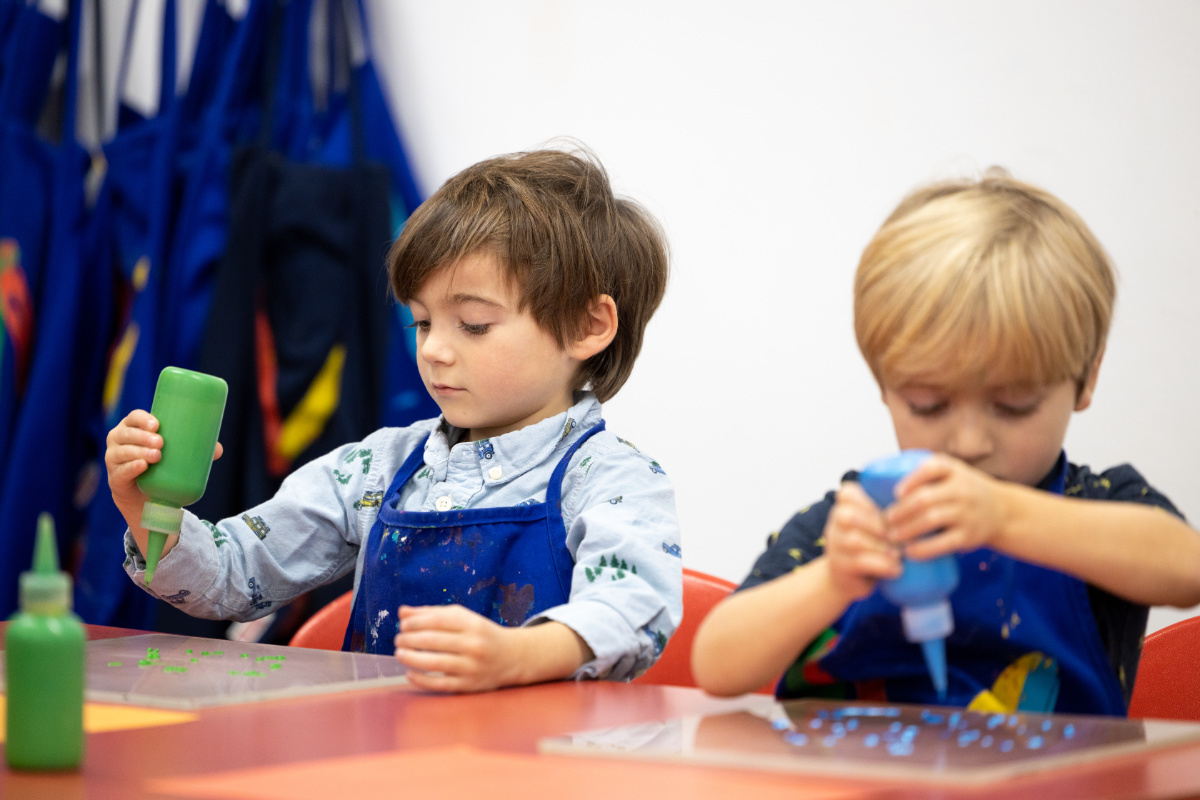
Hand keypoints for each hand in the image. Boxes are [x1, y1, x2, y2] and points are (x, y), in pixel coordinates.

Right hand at [105, 409, 222, 528]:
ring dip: (139, 452)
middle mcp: (119, 440)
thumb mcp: (175, 455)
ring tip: (156, 456)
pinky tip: (141, 466)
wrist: (146, 497)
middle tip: (161, 443)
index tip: (158, 425)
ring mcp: (114, 459)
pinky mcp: (115, 478)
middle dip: (143, 437)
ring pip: (123, 452)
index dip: (143, 419)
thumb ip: (196, 450)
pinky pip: (120, 472)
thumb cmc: (160, 466)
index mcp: (133, 428)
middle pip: (127, 433)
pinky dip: (131, 468)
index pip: (134, 418)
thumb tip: (218, 449)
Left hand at [393, 605, 530, 692]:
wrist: (512, 657)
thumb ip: (432, 614)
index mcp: (472, 624)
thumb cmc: (481, 634)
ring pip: (435, 663)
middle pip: (434, 641)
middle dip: (410, 639)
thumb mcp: (463, 619)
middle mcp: (474, 644)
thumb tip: (402, 612)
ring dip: (412, 658)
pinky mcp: (469, 685)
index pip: (439, 620)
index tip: (403, 624)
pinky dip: (422, 680)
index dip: (416, 622)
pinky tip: (409, 674)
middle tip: (398, 639)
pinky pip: (441, 684)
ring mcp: (472, 666)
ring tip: (399, 653)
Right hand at [823, 481, 901, 601]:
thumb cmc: (872, 547)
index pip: (846, 494)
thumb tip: (921, 505)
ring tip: (899, 553)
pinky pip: (859, 561)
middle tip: (898, 536)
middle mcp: (834, 526)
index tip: (887, 514)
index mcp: (843, 509)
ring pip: (855, 540)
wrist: (849, 581)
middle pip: (849, 516)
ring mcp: (835, 547)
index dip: (867, 501)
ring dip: (882, 547)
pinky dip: (882, 565)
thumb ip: (887, 514)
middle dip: (877, 525)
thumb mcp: (875, 527)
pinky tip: (896, 569)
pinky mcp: (841, 567)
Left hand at [887, 454, 1012, 558]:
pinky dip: (924, 549)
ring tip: (892, 536)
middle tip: (885, 520)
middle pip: (926, 498)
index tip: (895, 493)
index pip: (931, 468)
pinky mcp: (969, 535)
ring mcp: (967, 513)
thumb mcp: (951, 473)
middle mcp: (962, 489)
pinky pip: (944, 543)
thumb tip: (878, 481)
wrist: (1002, 510)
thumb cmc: (964, 490)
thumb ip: (924, 473)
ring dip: (907, 529)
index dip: (911, 481)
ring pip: (932, 520)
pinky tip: (909, 552)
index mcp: (953, 470)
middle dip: (901, 511)